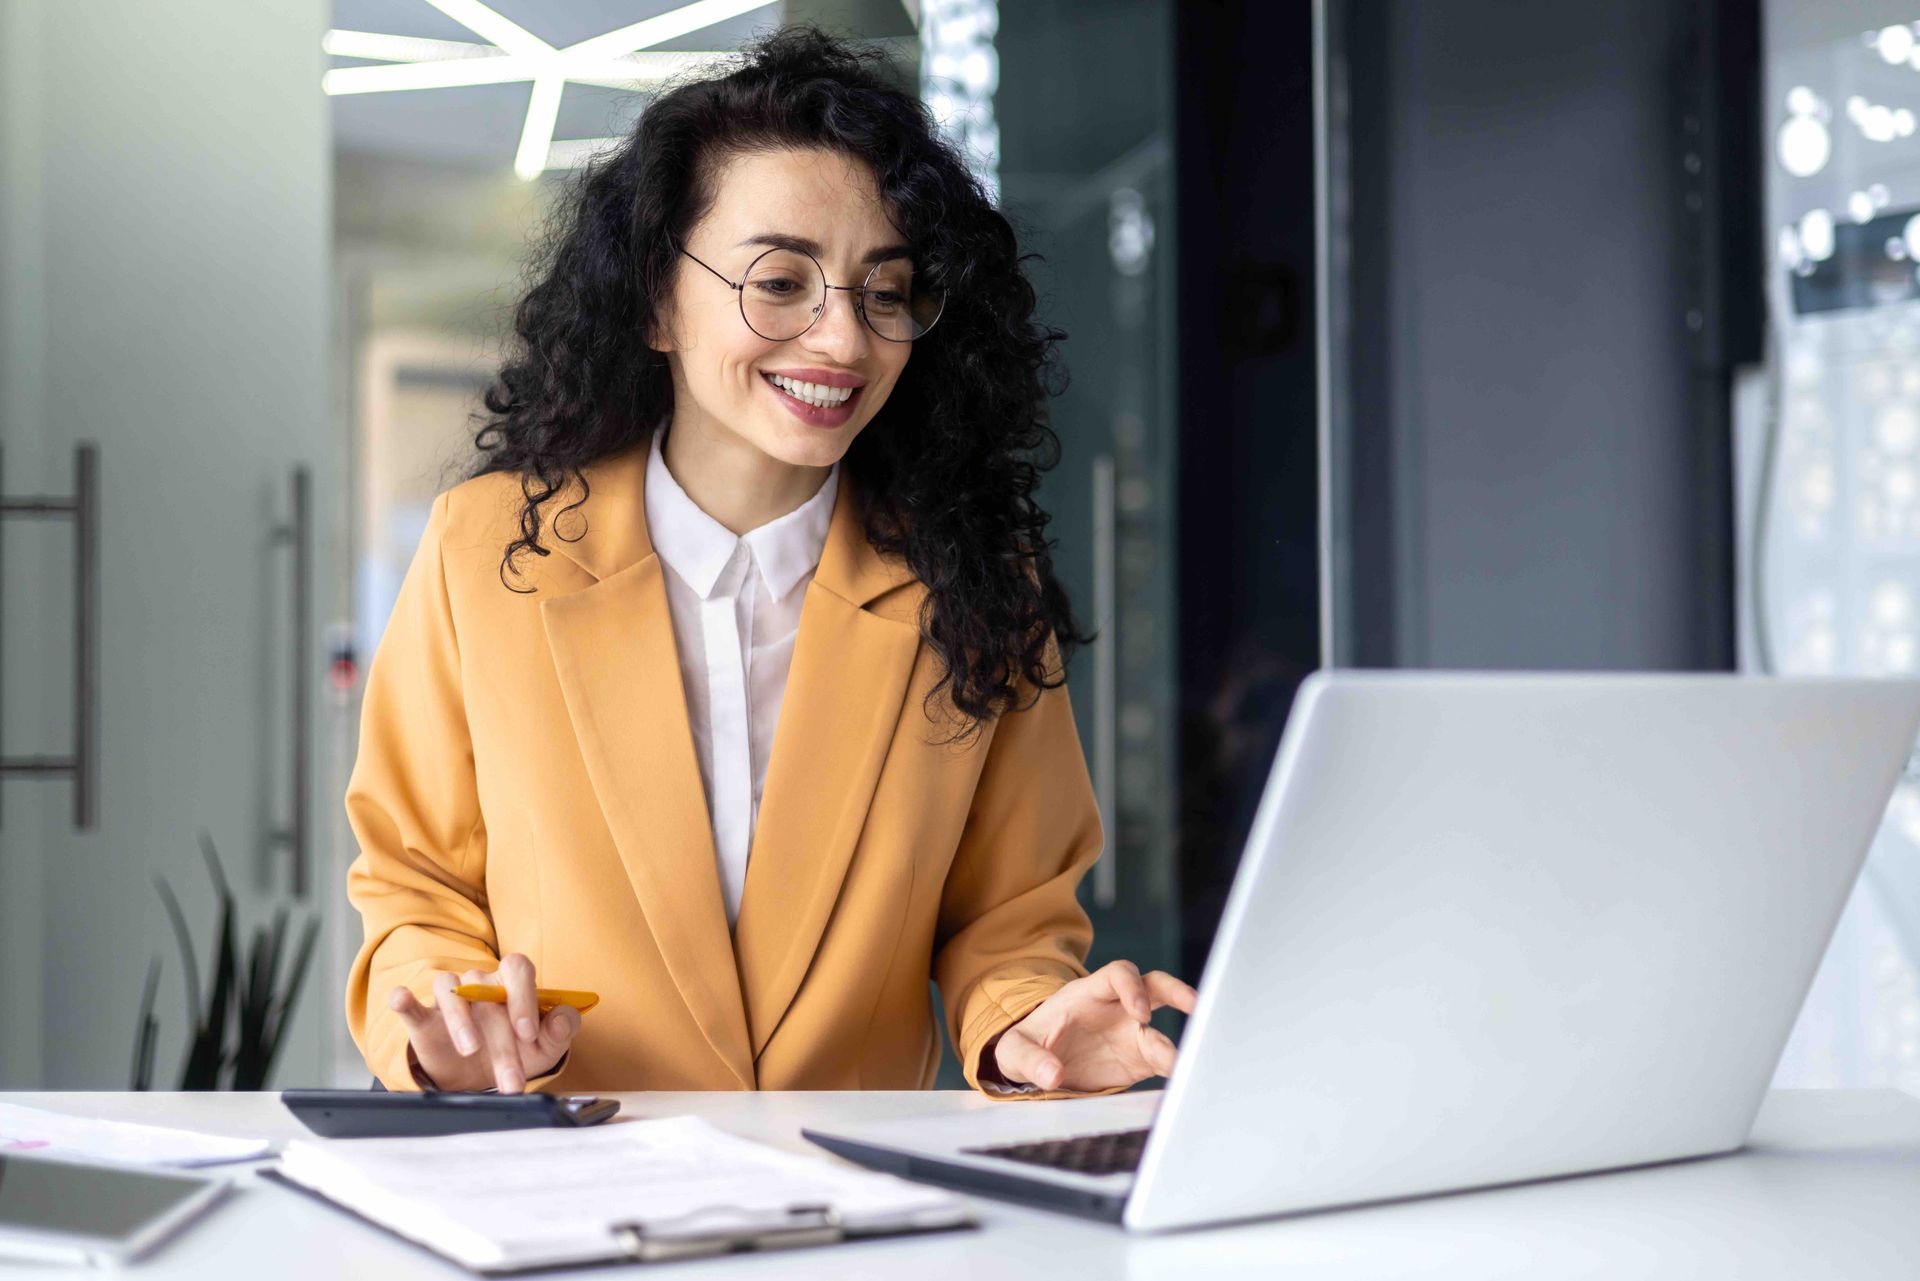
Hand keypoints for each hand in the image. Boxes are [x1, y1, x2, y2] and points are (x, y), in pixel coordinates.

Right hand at [387, 953, 578, 1092]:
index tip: (529, 1033)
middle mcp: (481, 983)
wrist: (481, 1078)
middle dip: (502, 1041)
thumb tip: (562, 1018)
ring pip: (451, 991)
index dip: (524, 997)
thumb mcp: (546, 1047)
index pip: (517, 968)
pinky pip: (410, 1003)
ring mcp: (450, 999)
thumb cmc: (518, 1052)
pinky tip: (401, 1000)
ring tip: (470, 1049)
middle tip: (511, 1078)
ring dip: (461, 1019)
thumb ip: (561, 1030)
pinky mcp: (424, 1020)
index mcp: (512, 983)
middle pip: (488, 994)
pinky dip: (403, 1000)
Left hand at [991, 960, 1197, 1092]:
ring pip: (1162, 1030)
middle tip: (1193, 1006)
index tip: (1141, 1013)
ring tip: (1184, 1065)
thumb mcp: (1015, 1050)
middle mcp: (1116, 1009)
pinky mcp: (1137, 1060)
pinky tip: (1182, 1082)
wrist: (1036, 1065)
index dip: (1133, 987)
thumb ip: (1031, 1059)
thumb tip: (1052, 1075)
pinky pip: (1161, 1061)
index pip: (1118, 974)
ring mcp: (1130, 1034)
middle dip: (1177, 992)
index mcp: (1088, 995)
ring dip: (1175, 1045)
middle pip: (1155, 987)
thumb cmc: (1027, 1045)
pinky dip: (1173, 1070)